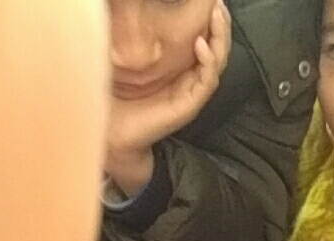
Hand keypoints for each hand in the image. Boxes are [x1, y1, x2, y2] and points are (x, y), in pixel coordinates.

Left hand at [105, 1, 231, 194]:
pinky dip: (208, 61)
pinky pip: (207, 80)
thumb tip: (134, 13)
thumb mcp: (126, 64)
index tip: (209, 1)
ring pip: (218, 61)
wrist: (113, 134)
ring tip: (216, 16)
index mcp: (179, 69)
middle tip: (218, 3)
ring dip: (219, 38)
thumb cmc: (117, 99)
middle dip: (220, 24)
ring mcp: (192, 92)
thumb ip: (135, 43)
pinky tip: (201, 44)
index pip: (204, 40)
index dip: (209, 21)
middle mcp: (189, 79)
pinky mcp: (190, 104)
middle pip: (216, 48)